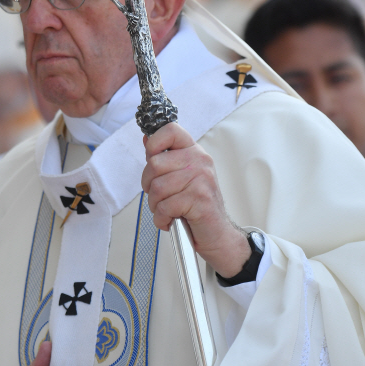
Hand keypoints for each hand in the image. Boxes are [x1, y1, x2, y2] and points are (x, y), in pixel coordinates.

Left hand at [141, 122, 250, 278]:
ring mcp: (201, 179)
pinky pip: (165, 207)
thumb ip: (165, 159)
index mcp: (194, 152)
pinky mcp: (200, 199)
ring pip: (157, 188)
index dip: (154, 143)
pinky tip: (171, 220)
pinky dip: (161, 219)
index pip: (171, 130)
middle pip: (154, 164)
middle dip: (149, 186)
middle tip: (160, 197)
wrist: (218, 235)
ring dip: (155, 206)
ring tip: (167, 210)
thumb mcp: (182, 178)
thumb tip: (146, 140)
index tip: (152, 158)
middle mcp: (200, 161)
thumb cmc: (197, 207)